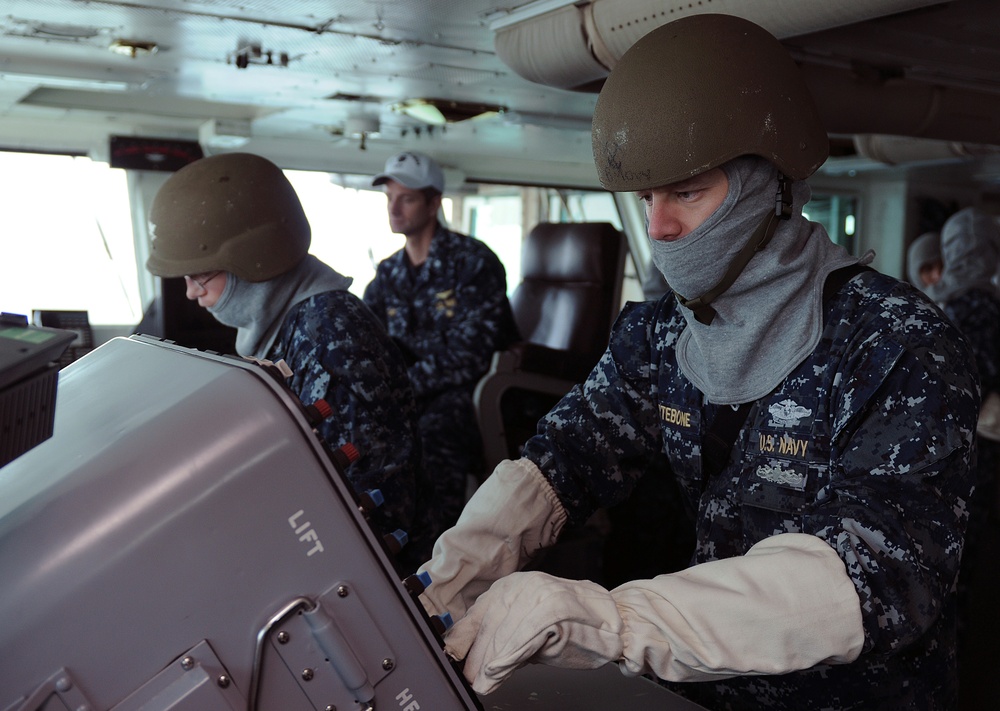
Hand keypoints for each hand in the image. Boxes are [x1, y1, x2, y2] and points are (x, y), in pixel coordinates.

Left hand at [445, 571, 623, 693]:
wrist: (614, 621)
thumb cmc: (574, 627)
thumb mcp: (528, 629)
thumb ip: (503, 639)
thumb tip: (476, 662)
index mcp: (510, 587)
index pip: (476, 616)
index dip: (464, 642)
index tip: (455, 661)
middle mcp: (521, 587)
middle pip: (487, 627)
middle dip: (477, 657)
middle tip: (472, 678)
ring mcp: (537, 596)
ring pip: (503, 634)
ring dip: (490, 662)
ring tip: (483, 681)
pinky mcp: (551, 609)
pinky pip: (523, 638)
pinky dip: (508, 658)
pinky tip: (498, 671)